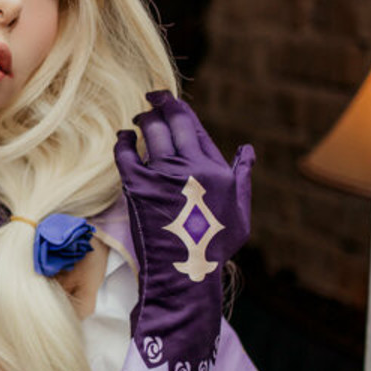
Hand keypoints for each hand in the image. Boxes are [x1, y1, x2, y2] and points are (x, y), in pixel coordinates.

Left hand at [114, 91, 253, 370]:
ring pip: (150, 132)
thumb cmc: (214, 247)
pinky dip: (124, 141)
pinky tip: (124, 137)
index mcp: (217, 170)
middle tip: (153, 97)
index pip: (196, 128)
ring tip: (140, 118)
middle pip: (173, 121)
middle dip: (161, 104)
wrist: (184, 273)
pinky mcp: (139, 187)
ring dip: (144, 120)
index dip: (181, 111)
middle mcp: (191, 167)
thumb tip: (247, 149)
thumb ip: (243, 176)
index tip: (170, 105)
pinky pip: (126, 153)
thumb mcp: (241, 212)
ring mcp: (164, 175)